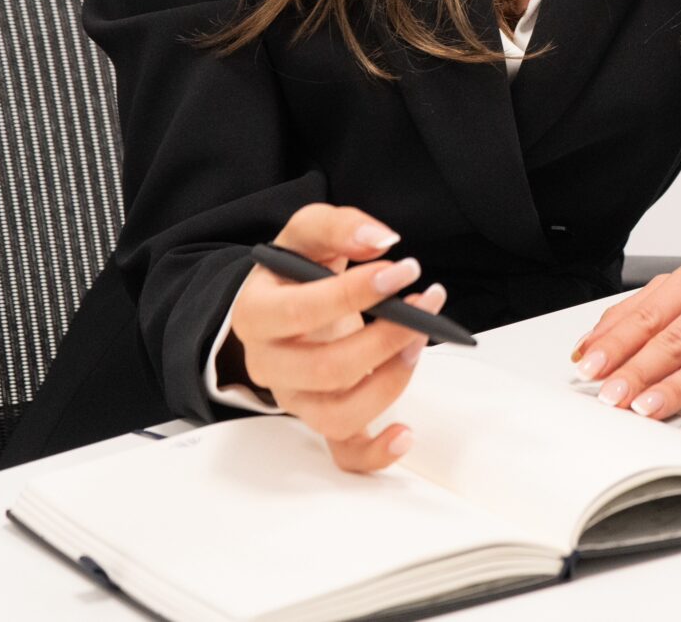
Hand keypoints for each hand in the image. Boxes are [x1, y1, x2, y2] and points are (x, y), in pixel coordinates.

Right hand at [224, 203, 450, 473]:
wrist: (284, 300)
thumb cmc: (296, 269)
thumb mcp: (308, 232)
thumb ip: (340, 226)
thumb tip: (380, 240)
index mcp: (256, 314)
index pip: (303, 311)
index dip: (357, 292)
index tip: (403, 269)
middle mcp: (269, 364)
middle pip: (327, 369)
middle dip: (386, 338)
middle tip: (425, 305)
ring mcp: (295, 398)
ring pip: (338, 413)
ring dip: (391, 382)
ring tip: (421, 343)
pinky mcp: (321, 419)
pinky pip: (343, 453)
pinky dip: (375, 454)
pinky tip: (405, 433)